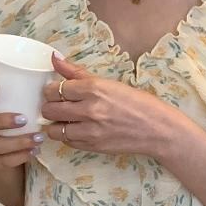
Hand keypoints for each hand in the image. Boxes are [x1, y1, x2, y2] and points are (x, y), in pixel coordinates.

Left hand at [42, 53, 172, 159]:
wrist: (155, 129)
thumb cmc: (136, 101)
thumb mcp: (108, 82)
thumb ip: (77, 72)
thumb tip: (54, 58)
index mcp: (94, 88)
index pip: (55, 88)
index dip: (51, 89)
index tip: (54, 89)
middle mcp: (89, 109)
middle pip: (50, 108)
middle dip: (49, 105)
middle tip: (57, 103)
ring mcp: (89, 131)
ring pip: (54, 129)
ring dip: (55, 123)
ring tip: (64, 118)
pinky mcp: (92, 147)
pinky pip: (66, 142)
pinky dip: (66, 135)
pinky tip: (75, 128)